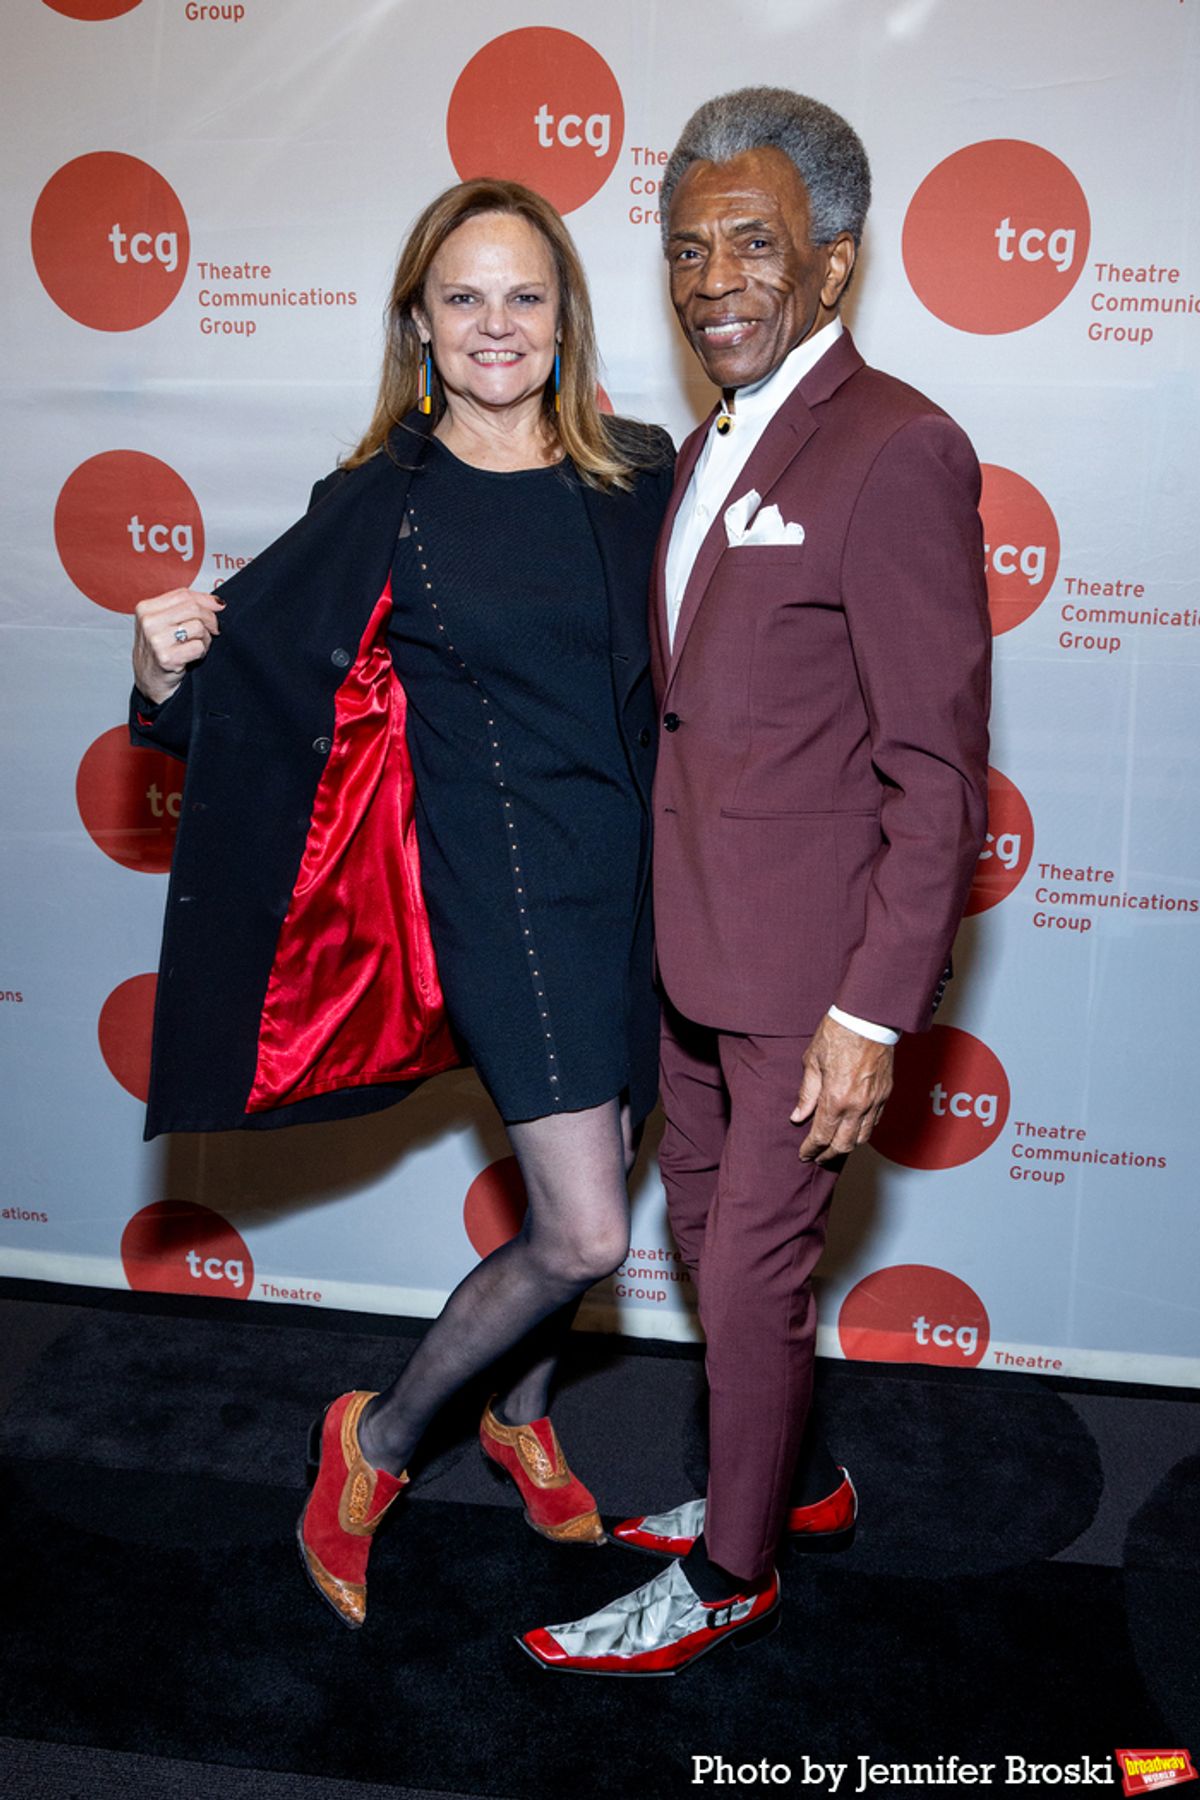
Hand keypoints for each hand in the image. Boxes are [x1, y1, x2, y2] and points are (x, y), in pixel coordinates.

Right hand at [132, 587, 224, 704]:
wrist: (149, 679)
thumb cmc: (160, 649)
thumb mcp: (165, 623)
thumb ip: (185, 607)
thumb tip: (217, 602)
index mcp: (146, 608)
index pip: (183, 594)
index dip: (205, 600)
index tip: (217, 607)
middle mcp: (148, 622)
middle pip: (193, 608)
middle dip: (210, 619)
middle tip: (213, 630)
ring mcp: (155, 641)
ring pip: (197, 627)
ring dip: (205, 638)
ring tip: (197, 645)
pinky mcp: (166, 658)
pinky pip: (198, 647)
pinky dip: (201, 651)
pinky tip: (193, 656)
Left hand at [791, 1013, 893, 1163]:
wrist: (868, 1018)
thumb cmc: (838, 1034)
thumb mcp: (812, 1062)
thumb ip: (807, 1093)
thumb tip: (797, 1116)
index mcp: (835, 1098)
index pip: (821, 1136)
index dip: (811, 1149)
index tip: (804, 1154)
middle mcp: (857, 1105)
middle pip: (843, 1145)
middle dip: (828, 1155)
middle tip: (817, 1157)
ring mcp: (875, 1101)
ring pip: (862, 1138)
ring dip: (847, 1146)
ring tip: (834, 1146)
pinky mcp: (886, 1094)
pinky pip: (875, 1122)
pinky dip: (863, 1131)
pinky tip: (853, 1129)